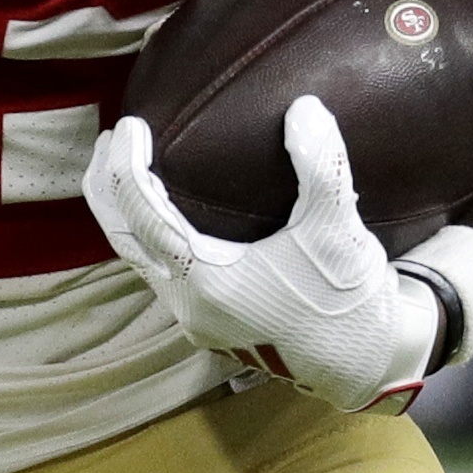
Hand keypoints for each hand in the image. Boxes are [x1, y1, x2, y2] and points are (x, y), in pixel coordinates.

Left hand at [85, 98, 439, 411]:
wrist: (368, 365)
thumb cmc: (349, 301)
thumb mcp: (339, 231)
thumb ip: (322, 167)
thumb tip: (304, 107)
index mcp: (205, 280)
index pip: (141, 211)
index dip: (127, 164)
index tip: (131, 126)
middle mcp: (186, 304)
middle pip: (119, 236)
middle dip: (105, 186)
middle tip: (110, 139)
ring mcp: (193, 319)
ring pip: (135, 259)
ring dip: (124, 214)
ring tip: (125, 170)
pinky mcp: (207, 325)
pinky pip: (158, 274)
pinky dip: (149, 237)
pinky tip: (164, 214)